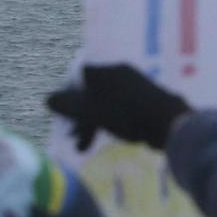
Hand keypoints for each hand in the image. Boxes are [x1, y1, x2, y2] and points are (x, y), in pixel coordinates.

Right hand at [46, 64, 190, 150]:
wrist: (168, 122)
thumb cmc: (125, 114)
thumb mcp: (90, 112)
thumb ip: (67, 105)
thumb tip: (48, 99)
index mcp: (103, 70)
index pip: (76, 79)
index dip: (67, 99)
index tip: (65, 121)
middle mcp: (118, 71)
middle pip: (90, 93)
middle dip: (80, 118)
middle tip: (75, 141)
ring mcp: (133, 83)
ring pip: (105, 102)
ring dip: (94, 124)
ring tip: (86, 146)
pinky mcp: (145, 97)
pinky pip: (121, 106)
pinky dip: (111, 121)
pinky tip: (112, 136)